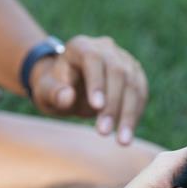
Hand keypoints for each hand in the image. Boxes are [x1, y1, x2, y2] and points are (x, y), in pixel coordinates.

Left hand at [29, 35, 148, 144]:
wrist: (69, 85)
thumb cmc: (54, 88)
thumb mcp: (45, 91)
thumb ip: (53, 93)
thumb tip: (67, 97)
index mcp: (81, 46)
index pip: (93, 59)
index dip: (97, 82)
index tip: (96, 107)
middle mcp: (106, 48)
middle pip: (118, 72)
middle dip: (113, 104)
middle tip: (104, 132)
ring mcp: (124, 60)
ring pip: (134, 84)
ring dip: (129, 114)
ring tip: (122, 141)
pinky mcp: (135, 75)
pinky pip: (141, 94)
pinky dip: (136, 114)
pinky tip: (128, 133)